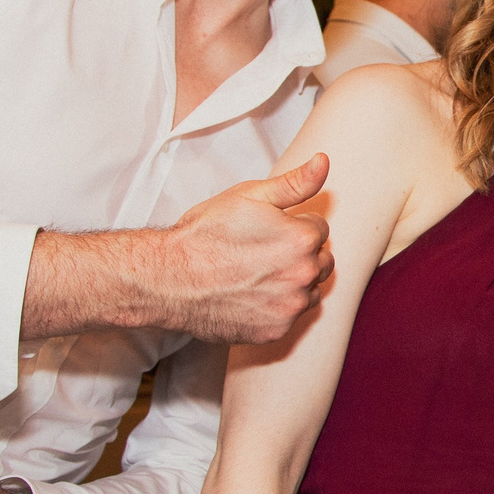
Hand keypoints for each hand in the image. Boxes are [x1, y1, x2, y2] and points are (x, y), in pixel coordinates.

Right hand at [154, 152, 333, 342]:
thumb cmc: (206, 233)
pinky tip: (252, 296)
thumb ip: (294, 183)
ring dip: (294, 282)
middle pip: (321, 261)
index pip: (319, 229)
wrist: (169, 278)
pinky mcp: (276, 331)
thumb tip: (324, 162)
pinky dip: (278, 307)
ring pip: (310, 290)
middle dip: (301, 254)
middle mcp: (303, 276)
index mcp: (302, 239)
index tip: (267, 231)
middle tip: (263, 252)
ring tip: (258, 274)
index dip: (292, 226)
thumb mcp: (249, 196)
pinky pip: (291, 316)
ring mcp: (290, 307)